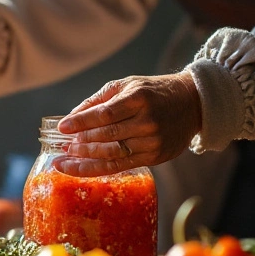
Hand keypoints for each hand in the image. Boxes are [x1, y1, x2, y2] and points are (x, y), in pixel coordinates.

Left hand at [55, 73, 201, 176]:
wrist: (193, 104)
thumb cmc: (153, 92)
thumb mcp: (127, 86)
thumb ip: (98, 100)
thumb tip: (72, 116)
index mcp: (139, 99)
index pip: (104, 114)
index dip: (81, 122)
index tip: (62, 127)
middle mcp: (147, 122)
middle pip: (106, 137)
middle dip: (80, 143)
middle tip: (61, 146)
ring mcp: (152, 142)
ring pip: (112, 155)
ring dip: (85, 159)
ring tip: (65, 159)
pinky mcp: (155, 157)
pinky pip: (121, 166)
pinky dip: (98, 169)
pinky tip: (81, 168)